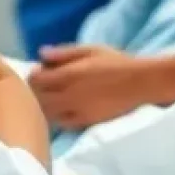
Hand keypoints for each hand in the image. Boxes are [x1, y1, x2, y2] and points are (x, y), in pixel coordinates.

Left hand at [29, 46, 174, 129]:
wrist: (141, 83)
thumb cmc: (116, 62)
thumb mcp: (90, 50)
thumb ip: (64, 53)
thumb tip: (41, 54)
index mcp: (69, 74)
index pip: (35, 80)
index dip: (33, 76)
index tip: (39, 72)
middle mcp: (69, 95)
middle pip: (38, 98)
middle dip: (35, 92)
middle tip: (42, 87)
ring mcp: (77, 111)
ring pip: (47, 113)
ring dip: (44, 106)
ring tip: (51, 98)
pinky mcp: (87, 122)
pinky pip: (63, 124)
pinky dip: (57, 118)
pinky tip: (62, 110)